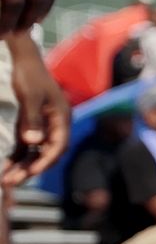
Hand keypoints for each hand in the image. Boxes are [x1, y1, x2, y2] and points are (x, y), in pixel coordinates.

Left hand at [1, 36, 69, 186]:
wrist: (25, 61)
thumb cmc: (30, 76)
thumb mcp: (30, 97)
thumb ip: (32, 121)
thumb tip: (35, 143)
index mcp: (62, 118)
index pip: (58, 145)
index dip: (45, 161)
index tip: (30, 172)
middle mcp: (55, 125)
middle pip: (47, 153)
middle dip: (30, 168)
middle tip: (12, 182)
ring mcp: (43, 126)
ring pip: (35, 152)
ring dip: (22, 166)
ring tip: (6, 180)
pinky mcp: (31, 125)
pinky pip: (26, 146)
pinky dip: (17, 157)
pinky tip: (6, 167)